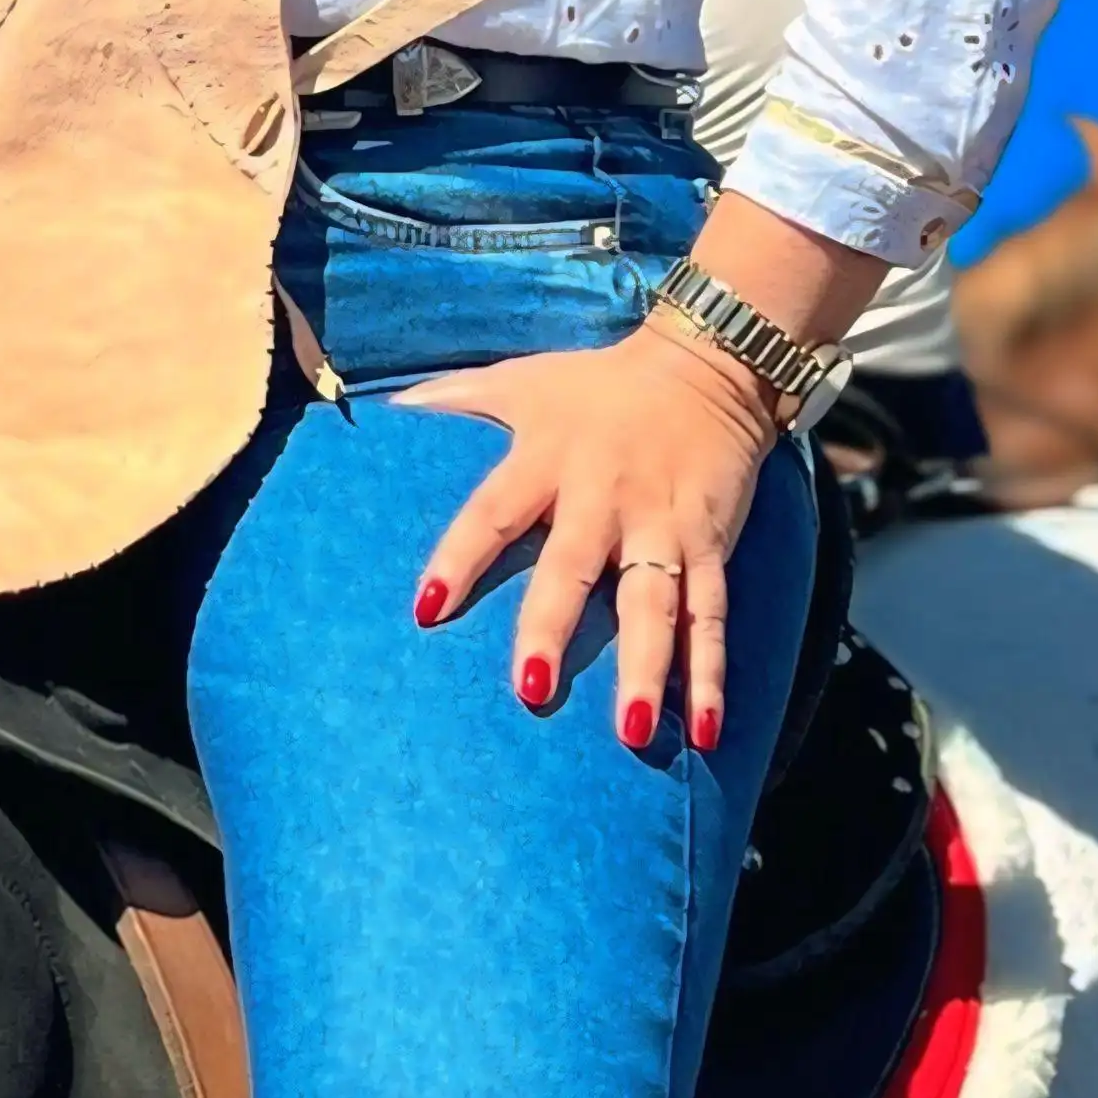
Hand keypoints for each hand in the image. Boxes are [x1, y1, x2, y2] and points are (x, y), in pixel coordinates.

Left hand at [402, 320, 778, 751]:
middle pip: (573, 565)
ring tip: (630, 732)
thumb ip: (454, 395)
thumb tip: (385, 403)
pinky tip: (705, 730)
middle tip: (529, 689)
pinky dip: (710, 672)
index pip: (491, 512)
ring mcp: (661, 524)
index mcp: (546, 457)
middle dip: (552, 626)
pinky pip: (712, 614)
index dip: (458, 558)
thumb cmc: (597, 383)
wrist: (706, 365)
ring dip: (646, 667)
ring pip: (654, 603)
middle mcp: (603, 494)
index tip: (426, 609)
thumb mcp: (521, 379)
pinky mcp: (710, 543)